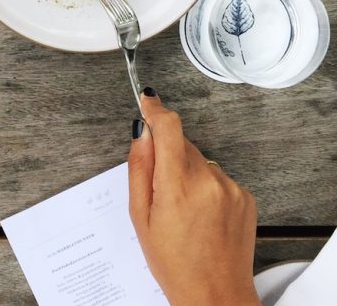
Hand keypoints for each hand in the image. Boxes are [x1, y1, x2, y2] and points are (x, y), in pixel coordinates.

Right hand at [128, 91, 260, 305]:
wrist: (216, 296)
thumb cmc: (173, 263)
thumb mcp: (139, 216)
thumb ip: (139, 168)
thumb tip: (140, 133)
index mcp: (178, 185)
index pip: (168, 127)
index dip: (155, 109)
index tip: (146, 99)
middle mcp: (208, 180)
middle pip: (182, 144)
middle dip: (167, 154)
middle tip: (160, 188)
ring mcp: (231, 187)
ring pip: (199, 160)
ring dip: (187, 172)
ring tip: (183, 209)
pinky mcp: (245, 196)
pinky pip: (217, 176)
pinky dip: (206, 186)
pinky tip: (202, 214)